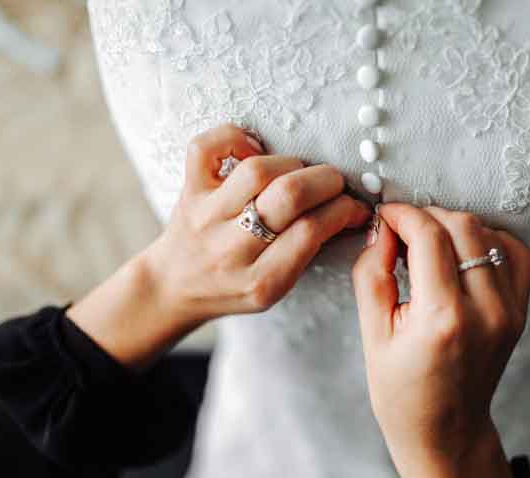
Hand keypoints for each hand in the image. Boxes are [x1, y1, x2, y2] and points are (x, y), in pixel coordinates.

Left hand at [67, 123, 370, 367]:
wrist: (174, 287)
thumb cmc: (234, 286)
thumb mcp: (276, 288)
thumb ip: (309, 251)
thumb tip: (353, 211)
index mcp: (260, 282)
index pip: (311, 233)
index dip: (343, 211)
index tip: (355, 206)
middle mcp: (231, 249)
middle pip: (288, 196)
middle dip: (326, 181)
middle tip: (335, 183)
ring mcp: (206, 216)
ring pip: (256, 170)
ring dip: (291, 163)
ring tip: (299, 172)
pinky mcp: (189, 190)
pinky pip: (206, 148)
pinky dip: (233, 136)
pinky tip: (252, 148)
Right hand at [352, 203, 529, 477]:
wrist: (446, 431)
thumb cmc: (402, 392)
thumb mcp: (372, 335)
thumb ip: (372, 273)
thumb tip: (383, 228)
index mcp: (443, 319)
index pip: (428, 235)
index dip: (402, 215)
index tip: (385, 216)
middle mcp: (486, 311)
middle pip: (462, 226)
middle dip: (426, 217)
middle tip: (402, 232)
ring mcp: (510, 311)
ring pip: (488, 233)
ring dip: (454, 226)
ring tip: (428, 246)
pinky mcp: (520, 311)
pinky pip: (515, 252)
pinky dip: (488, 240)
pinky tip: (462, 253)